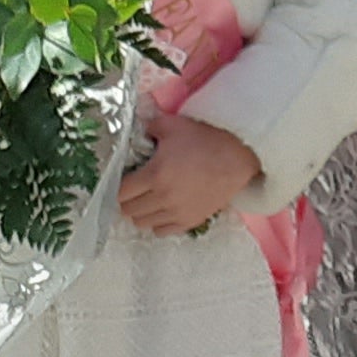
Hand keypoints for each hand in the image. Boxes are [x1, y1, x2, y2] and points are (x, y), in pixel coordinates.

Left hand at [120, 111, 260, 234]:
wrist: (238, 157)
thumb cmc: (205, 140)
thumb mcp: (173, 125)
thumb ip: (149, 127)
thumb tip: (137, 131)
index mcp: (155, 174)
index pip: (121, 192)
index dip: (118, 186)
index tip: (123, 180)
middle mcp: (162, 197)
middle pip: (129, 210)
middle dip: (127, 199)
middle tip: (134, 188)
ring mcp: (176, 212)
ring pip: (142, 223)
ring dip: (140, 212)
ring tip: (147, 199)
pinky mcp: (190, 221)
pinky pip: (161, 231)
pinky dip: (157, 222)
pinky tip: (162, 210)